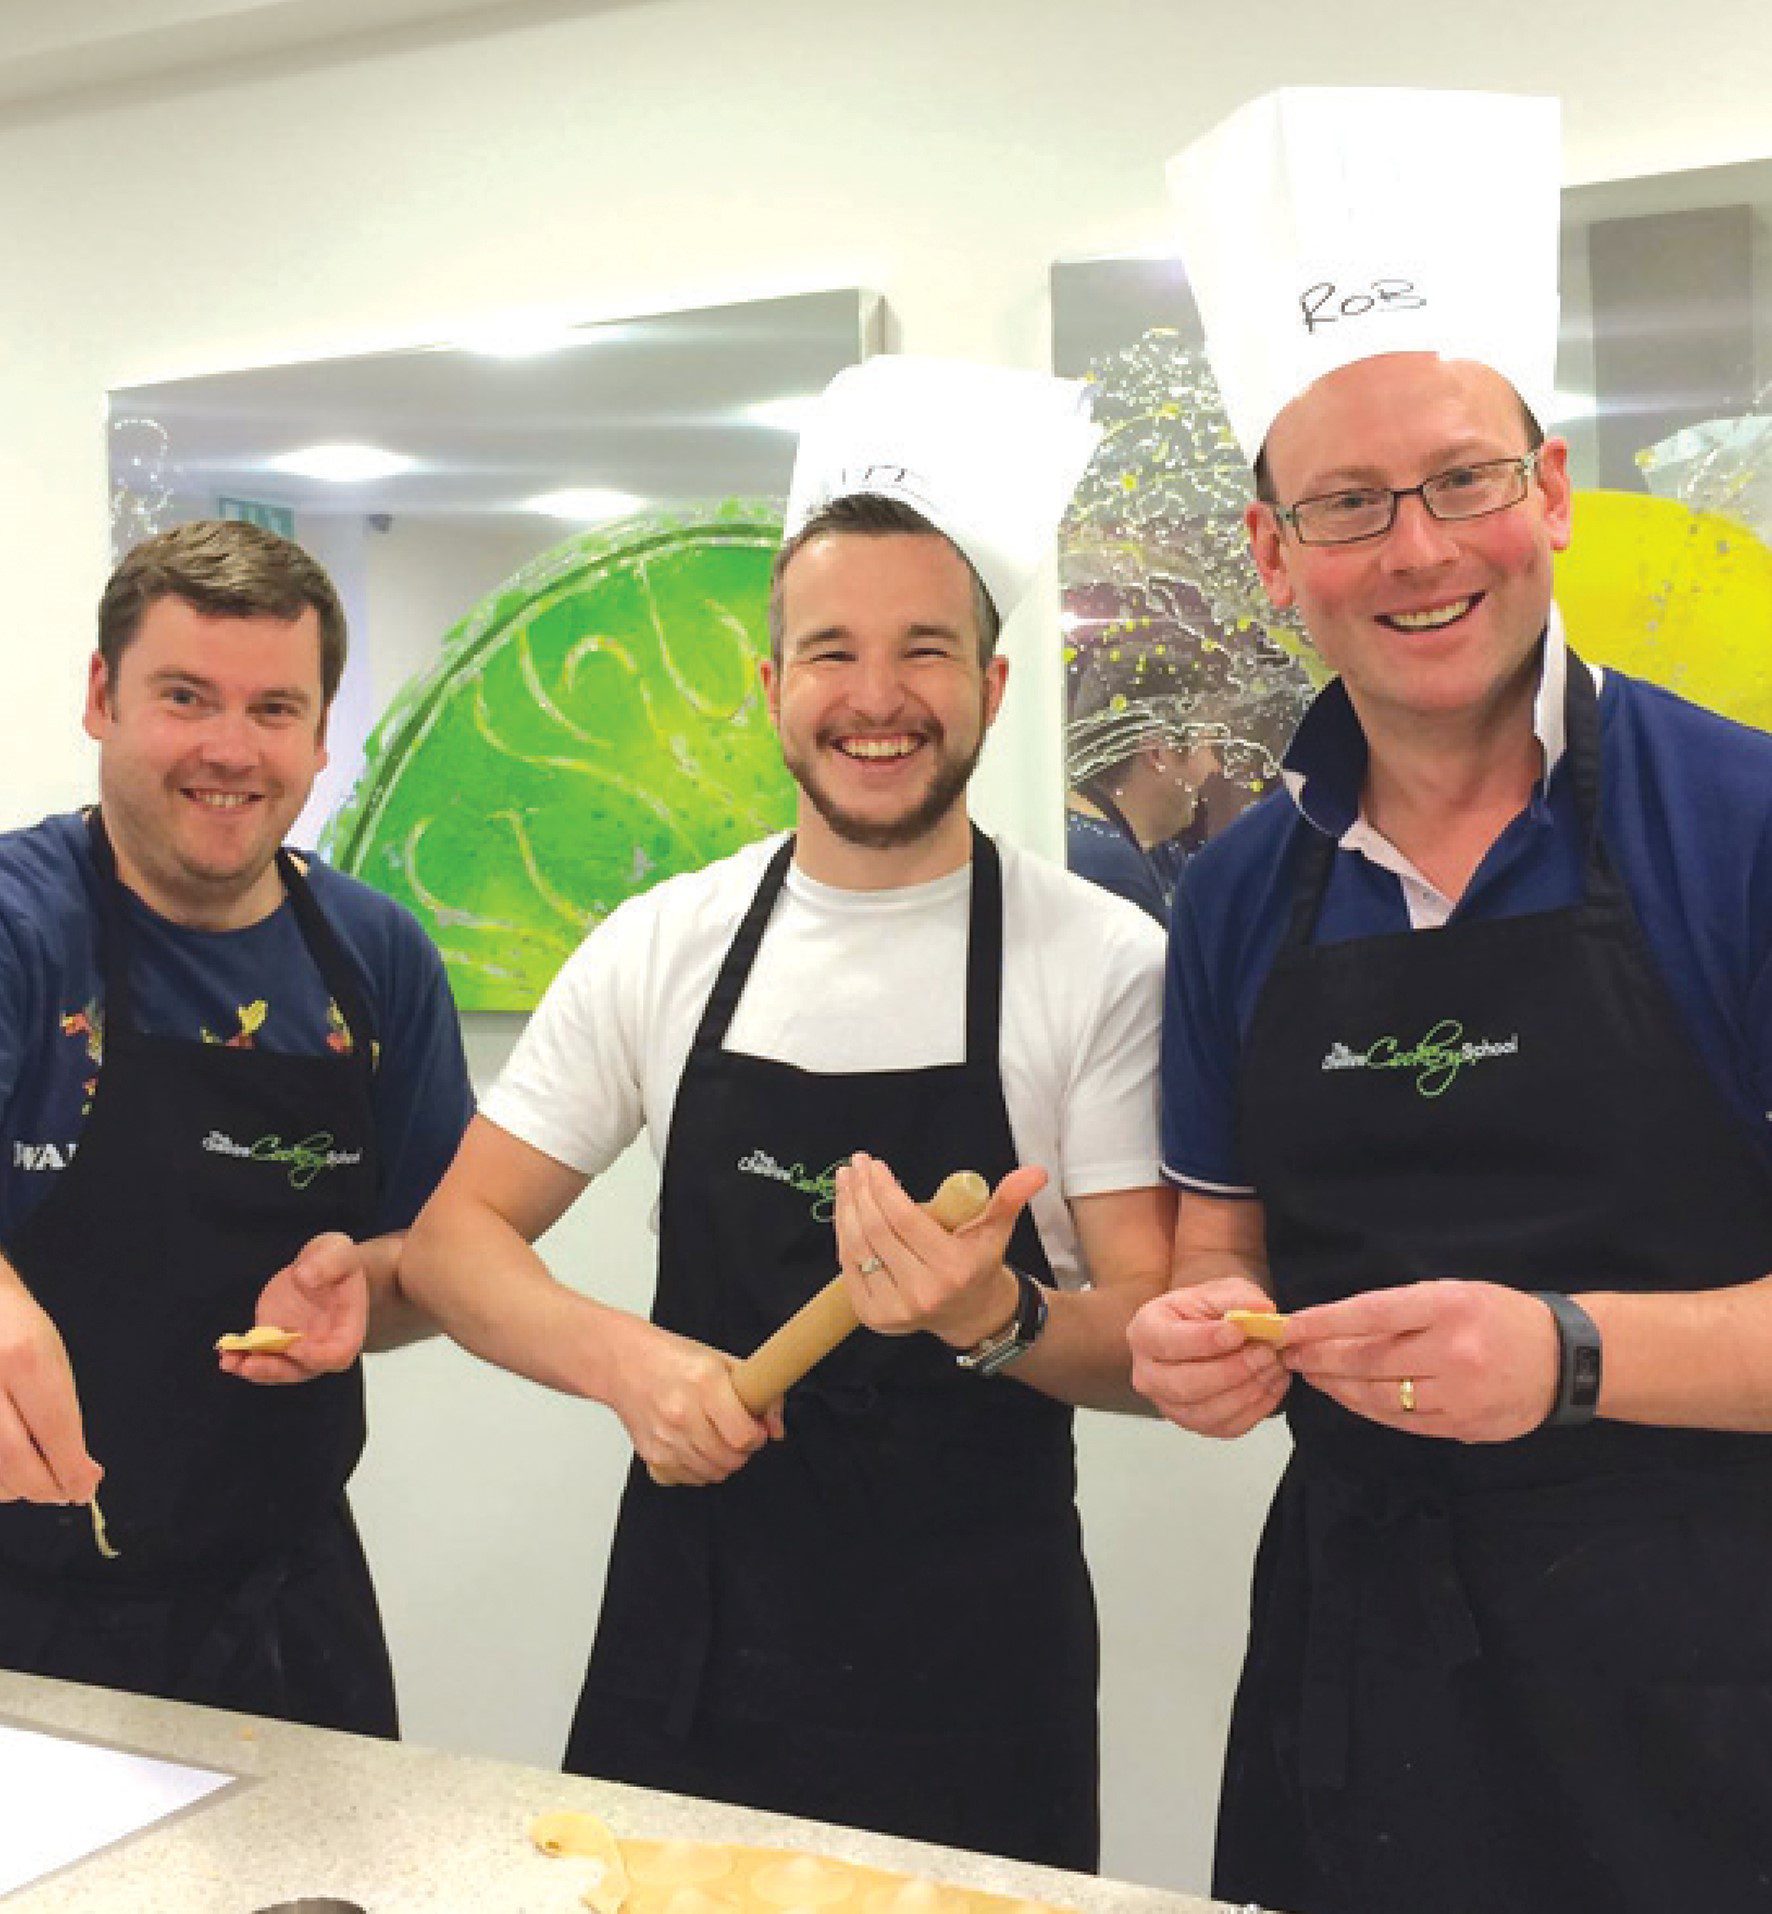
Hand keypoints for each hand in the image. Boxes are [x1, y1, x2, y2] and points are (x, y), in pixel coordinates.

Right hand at [0, 1276, 101, 1502]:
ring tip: (38, 1480)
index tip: (87, 1486)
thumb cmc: (15, 1330)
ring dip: (16, 1488)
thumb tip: (82, 1472)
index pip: (54, 1428)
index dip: (72, 1468)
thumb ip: (63, 1415)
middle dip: (45, 1487)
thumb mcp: (51, 1358)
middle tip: (66, 1492)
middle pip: (12, 1459)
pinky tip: (9, 1474)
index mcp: (21, 1358)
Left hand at [218, 1231, 369, 1385]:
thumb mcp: (338, 1251)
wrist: (321, 1265)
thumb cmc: (337, 1260)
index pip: (338, 1354)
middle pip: (303, 1369)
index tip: (294, 1345)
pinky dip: (242, 1357)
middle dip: (275, 1369)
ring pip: (279, 1369)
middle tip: (250, 1364)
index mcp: (347, 1327)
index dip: (316, 1356)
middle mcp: (323, 1344)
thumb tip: (305, 1278)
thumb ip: (328, 1263)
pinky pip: (261, 1355)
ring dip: (254, 1369)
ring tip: (229, 1361)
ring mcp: (298, 1345)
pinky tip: (226, 1352)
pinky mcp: (276, 1340)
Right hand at [607, 1323, 780, 1487]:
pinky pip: (688, 1480)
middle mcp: (682, 1413)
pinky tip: (695, 1447)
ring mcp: (665, 1438)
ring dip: (722, 1461)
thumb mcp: (723, 1362)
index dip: (757, 1437)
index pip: (743, 1435)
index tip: (756, 1430)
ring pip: (712, 1473)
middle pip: (730, 1459)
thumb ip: (758, 1394)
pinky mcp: (652, 1456)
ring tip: (716, 1438)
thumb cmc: (674, 1360)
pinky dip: (698, 1470)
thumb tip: (776, 1428)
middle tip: (737, 1433)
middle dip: (742, 1451)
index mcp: (704, 1383)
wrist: (625, 1364)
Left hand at [834, 1153, 1046, 1349]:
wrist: (969, 1314)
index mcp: (952, 1269)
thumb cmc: (978, 1263)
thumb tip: (1035, 1172)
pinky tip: (845, 1210)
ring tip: (846, 1180)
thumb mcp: (996, 1230)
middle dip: (861, 1192)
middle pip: (877, 1231)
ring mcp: (894, 1309)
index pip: (905, 1220)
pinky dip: (843, 1235)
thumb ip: (1010, 1199)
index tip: (872, 1163)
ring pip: (858, 1248)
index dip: (883, 1188)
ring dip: (847, 1209)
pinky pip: (849, 1267)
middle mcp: (922, 1293)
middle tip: (855, 1165)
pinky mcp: (873, 1316)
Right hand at [1127, 1277, 1289, 1437]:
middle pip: (1184, 1385)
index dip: (1204, 1340)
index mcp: (1146, 1331)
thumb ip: (1240, 1299)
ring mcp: (1168, 1404)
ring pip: (1206, 1412)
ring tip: (1273, 1366)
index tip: (1237, 1332)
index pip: (1168, 1342)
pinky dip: (1255, 1408)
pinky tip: (1271, 1384)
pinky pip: (1225, 1426)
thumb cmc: (1207, 1311)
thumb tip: (1263, 1312)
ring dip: (1248, 1391)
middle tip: (1264, 1352)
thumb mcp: (1220, 1291)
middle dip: (1231, 1371)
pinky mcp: (1194, 1423)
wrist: (1210, 1330)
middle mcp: (1148, 1373)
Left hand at [1281, 1280, 1559, 1442]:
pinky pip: (1402, 1420)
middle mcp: (1453, 1351)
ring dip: (1338, 1387)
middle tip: (1291, 1355)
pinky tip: (1348, 1396)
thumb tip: (1337, 1324)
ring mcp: (1459, 1394)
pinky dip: (1368, 1408)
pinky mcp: (1462, 1426)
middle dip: (1321, 1358)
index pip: (1370, 1315)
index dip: (1323, 1323)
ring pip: (1379, 1395)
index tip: (1290, 1327)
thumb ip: (1402, 1308)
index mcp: (1448, 1307)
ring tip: (1313, 1376)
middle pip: (1367, 1359)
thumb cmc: (1499, 1316)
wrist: (1565, 1360)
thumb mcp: (1455, 1292)